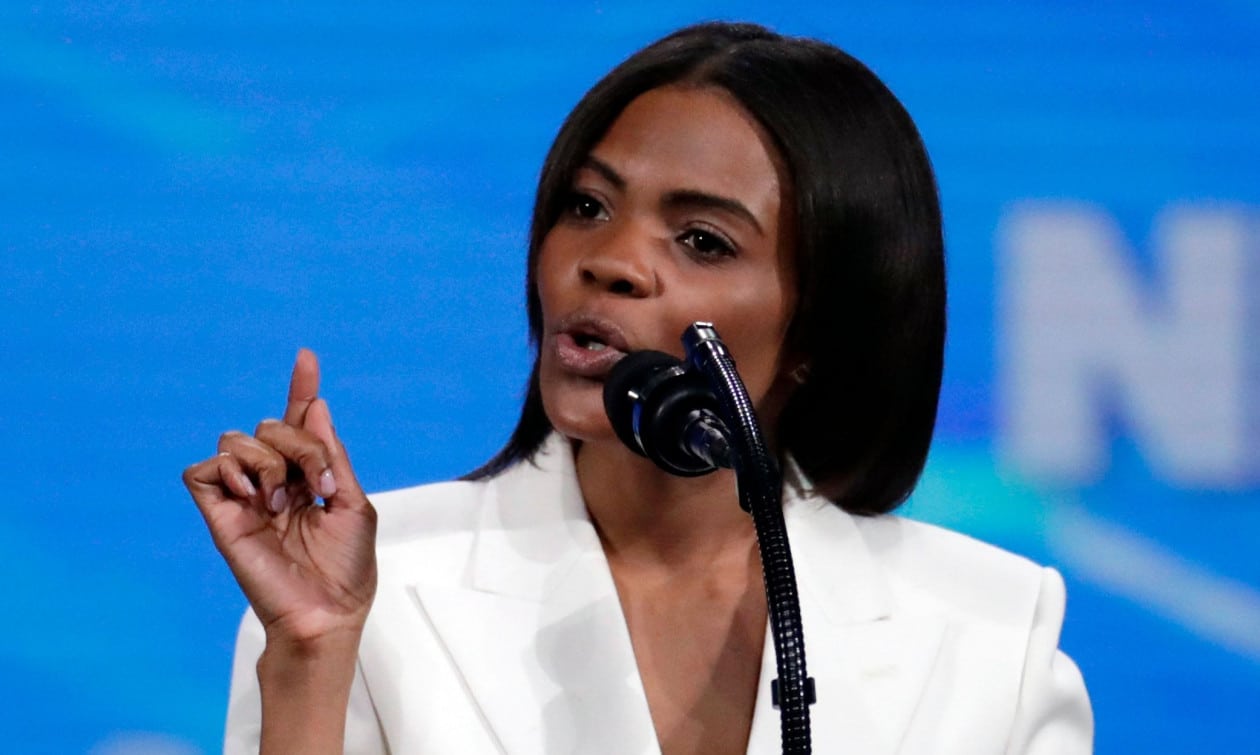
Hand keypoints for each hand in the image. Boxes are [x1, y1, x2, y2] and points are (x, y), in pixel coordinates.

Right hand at [184, 349, 377, 645]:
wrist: (327, 611)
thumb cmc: (346, 568)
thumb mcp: (352, 502)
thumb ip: (331, 454)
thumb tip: (317, 406)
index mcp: (308, 476)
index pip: (299, 423)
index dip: (301, 389)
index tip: (306, 356)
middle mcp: (275, 481)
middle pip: (271, 424)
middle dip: (300, 444)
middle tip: (317, 486)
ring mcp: (244, 497)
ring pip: (236, 439)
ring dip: (267, 461)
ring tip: (282, 501)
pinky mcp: (219, 516)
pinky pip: (202, 470)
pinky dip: (227, 470)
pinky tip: (252, 496)